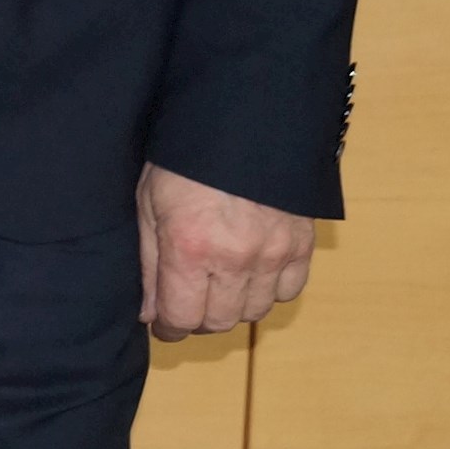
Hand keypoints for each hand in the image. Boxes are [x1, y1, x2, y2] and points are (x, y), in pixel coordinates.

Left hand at [137, 162, 316, 338]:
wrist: (242, 121)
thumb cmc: (183, 159)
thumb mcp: (148, 203)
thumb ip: (148, 263)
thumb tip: (148, 313)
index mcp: (190, 248)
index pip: (182, 318)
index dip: (169, 327)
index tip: (163, 323)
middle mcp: (234, 258)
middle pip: (220, 321)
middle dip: (198, 319)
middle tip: (187, 302)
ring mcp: (273, 253)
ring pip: (254, 311)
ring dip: (233, 306)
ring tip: (218, 285)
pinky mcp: (301, 243)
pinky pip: (288, 290)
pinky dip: (269, 290)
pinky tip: (251, 272)